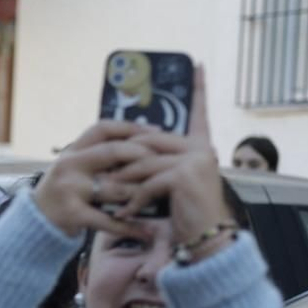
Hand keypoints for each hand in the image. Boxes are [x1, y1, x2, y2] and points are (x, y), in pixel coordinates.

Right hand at [33, 120, 158, 239]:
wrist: (34, 224)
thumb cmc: (63, 195)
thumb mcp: (74, 169)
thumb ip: (98, 158)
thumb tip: (141, 144)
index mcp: (71, 152)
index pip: (102, 129)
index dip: (131, 127)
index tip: (156, 132)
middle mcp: (68, 166)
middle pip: (112, 152)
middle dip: (142, 156)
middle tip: (164, 164)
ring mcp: (69, 189)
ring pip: (115, 187)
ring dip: (142, 193)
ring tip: (162, 196)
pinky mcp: (72, 214)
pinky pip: (108, 220)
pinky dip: (129, 226)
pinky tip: (146, 231)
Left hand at [102, 67, 234, 255]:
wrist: (206, 242)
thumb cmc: (186, 215)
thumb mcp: (170, 184)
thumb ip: (157, 164)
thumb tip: (127, 151)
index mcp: (201, 147)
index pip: (200, 114)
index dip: (199, 90)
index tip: (199, 65)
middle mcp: (201, 149)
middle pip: (151, 142)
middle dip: (123, 157)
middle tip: (101, 169)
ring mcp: (195, 160)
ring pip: (144, 162)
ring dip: (122, 182)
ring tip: (107, 197)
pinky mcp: (184, 175)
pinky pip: (147, 182)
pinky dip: (132, 200)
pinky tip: (125, 215)